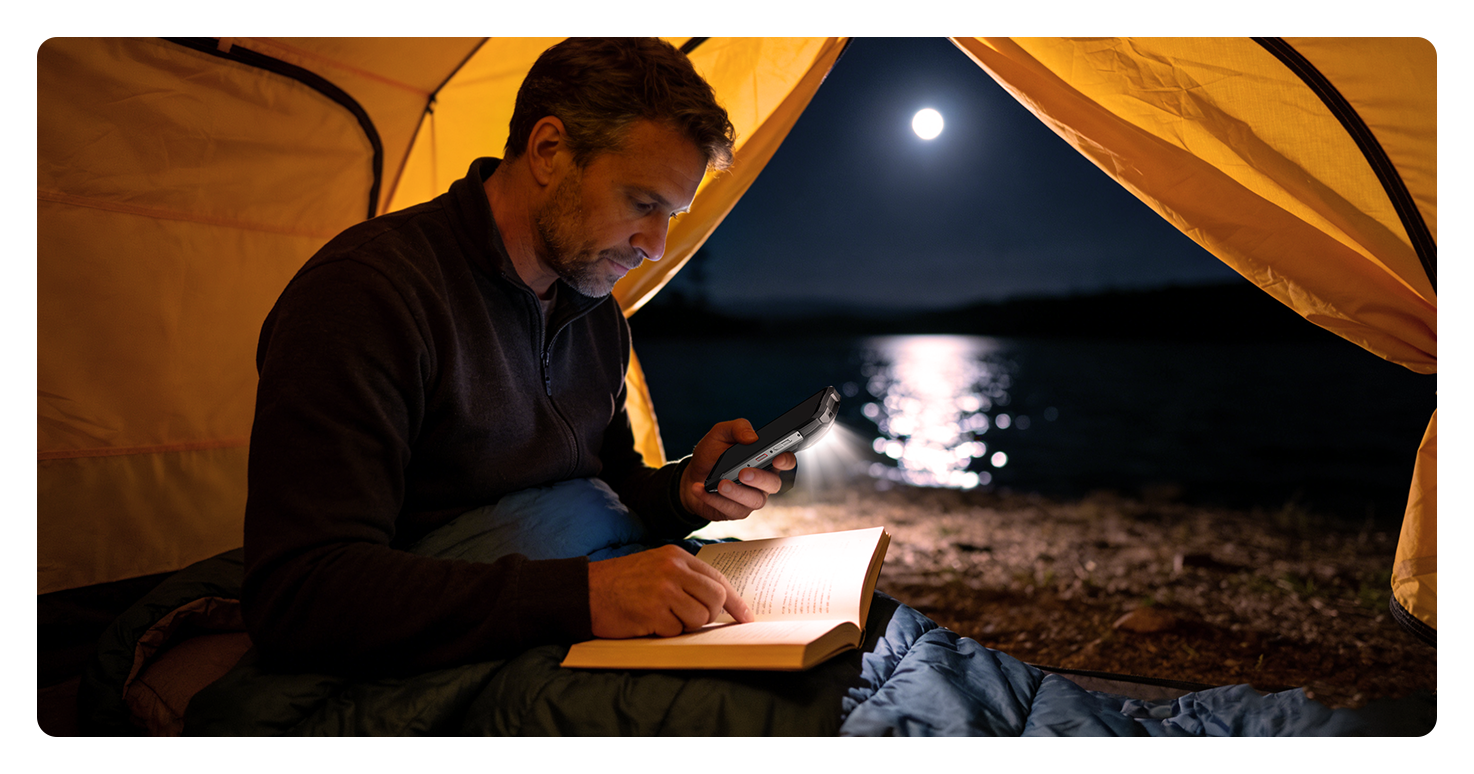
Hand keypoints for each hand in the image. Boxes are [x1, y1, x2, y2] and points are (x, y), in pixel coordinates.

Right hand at [588, 544, 753, 637]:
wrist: (586, 591)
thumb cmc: (622, 583)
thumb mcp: (656, 567)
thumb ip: (685, 578)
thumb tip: (719, 601)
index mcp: (676, 557)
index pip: (718, 578)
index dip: (736, 601)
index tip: (746, 617)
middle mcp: (673, 569)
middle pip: (716, 598)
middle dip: (710, 615)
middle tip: (691, 618)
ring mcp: (663, 590)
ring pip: (700, 617)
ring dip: (686, 625)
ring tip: (663, 617)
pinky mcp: (653, 612)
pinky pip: (677, 631)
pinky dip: (666, 632)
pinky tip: (648, 622)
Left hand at [679, 419, 796, 521]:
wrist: (691, 476)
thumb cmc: (711, 454)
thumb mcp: (720, 434)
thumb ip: (737, 428)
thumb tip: (752, 437)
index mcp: (764, 459)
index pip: (785, 460)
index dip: (786, 460)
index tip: (777, 458)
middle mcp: (763, 481)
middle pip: (773, 483)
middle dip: (760, 479)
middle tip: (743, 473)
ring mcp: (751, 498)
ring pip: (755, 501)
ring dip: (737, 492)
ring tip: (721, 484)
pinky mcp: (737, 511)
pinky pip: (732, 509)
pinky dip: (715, 499)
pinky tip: (701, 490)